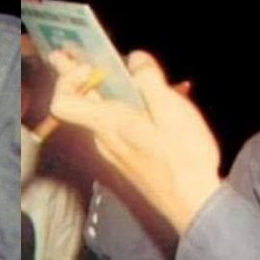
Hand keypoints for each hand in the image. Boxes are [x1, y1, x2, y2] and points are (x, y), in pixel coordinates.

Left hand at [49, 49, 221, 232]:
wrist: (196, 208)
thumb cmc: (183, 158)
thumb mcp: (171, 110)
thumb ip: (149, 79)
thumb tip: (134, 58)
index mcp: (108, 124)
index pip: (62, 103)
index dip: (67, 79)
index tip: (90, 66)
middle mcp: (105, 138)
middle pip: (84, 101)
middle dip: (90, 73)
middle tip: (89, 50)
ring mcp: (116, 151)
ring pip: (109, 111)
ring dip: (122, 89)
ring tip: (150, 74)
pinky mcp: (130, 158)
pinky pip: (123, 125)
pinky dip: (136, 108)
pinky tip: (167, 101)